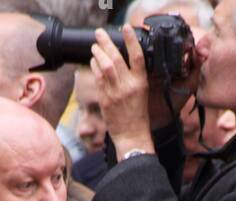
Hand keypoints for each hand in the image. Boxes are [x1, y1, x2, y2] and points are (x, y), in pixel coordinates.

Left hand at [91, 25, 199, 151]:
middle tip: (100, 33)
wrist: (132, 137)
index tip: (126, 28)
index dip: (131, 40)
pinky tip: (93, 61)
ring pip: (104, 65)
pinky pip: (98, 78)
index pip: (137, 57)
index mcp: (141, 84)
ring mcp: (115, 93)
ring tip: (95, 46)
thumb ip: (134, 77)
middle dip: (106, 42)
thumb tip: (123, 59)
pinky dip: (94, 67)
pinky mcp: (105, 99)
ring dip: (98, 52)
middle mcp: (128, 86)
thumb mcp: (142, 94)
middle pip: (116, 57)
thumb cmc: (138, 116)